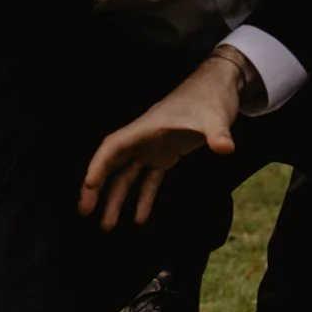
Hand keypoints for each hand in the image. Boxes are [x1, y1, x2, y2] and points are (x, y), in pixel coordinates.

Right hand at [77, 47, 247, 230]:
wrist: (218, 86)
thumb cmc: (211, 97)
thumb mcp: (215, 117)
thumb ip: (218, 134)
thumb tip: (226, 147)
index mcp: (146, 128)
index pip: (114, 147)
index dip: (99, 165)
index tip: (89, 185)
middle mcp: (144, 138)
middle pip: (112, 164)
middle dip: (97, 187)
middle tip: (84, 211)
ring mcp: (153, 147)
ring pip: (127, 175)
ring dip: (116, 198)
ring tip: (107, 225)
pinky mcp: (165, 154)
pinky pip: (148, 179)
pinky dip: (143, 197)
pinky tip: (140, 218)